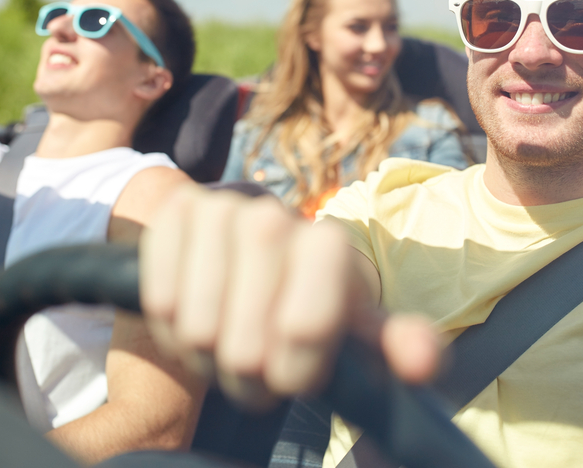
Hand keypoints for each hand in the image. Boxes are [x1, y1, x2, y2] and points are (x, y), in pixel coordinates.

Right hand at [139, 184, 438, 407]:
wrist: (253, 255)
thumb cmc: (307, 302)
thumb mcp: (355, 329)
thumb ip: (396, 346)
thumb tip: (422, 362)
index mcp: (326, 245)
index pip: (308, 328)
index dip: (297, 368)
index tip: (294, 374)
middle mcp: (273, 217)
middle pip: (247, 343)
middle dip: (247, 372)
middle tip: (253, 366)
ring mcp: (220, 207)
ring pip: (198, 326)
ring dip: (206, 356)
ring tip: (223, 345)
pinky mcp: (176, 210)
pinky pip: (160, 299)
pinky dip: (172, 327)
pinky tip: (193, 315)